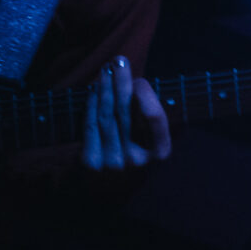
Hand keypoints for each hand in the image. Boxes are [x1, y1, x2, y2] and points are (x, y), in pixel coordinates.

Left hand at [80, 55, 171, 171]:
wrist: (108, 188)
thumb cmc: (136, 151)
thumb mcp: (152, 138)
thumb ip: (149, 115)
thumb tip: (134, 83)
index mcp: (160, 153)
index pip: (155, 119)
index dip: (146, 96)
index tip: (140, 79)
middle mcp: (137, 159)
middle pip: (126, 112)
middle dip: (122, 82)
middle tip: (119, 61)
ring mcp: (112, 162)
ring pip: (107, 116)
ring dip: (105, 88)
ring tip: (106, 69)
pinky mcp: (91, 161)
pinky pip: (91, 124)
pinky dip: (92, 103)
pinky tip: (96, 88)